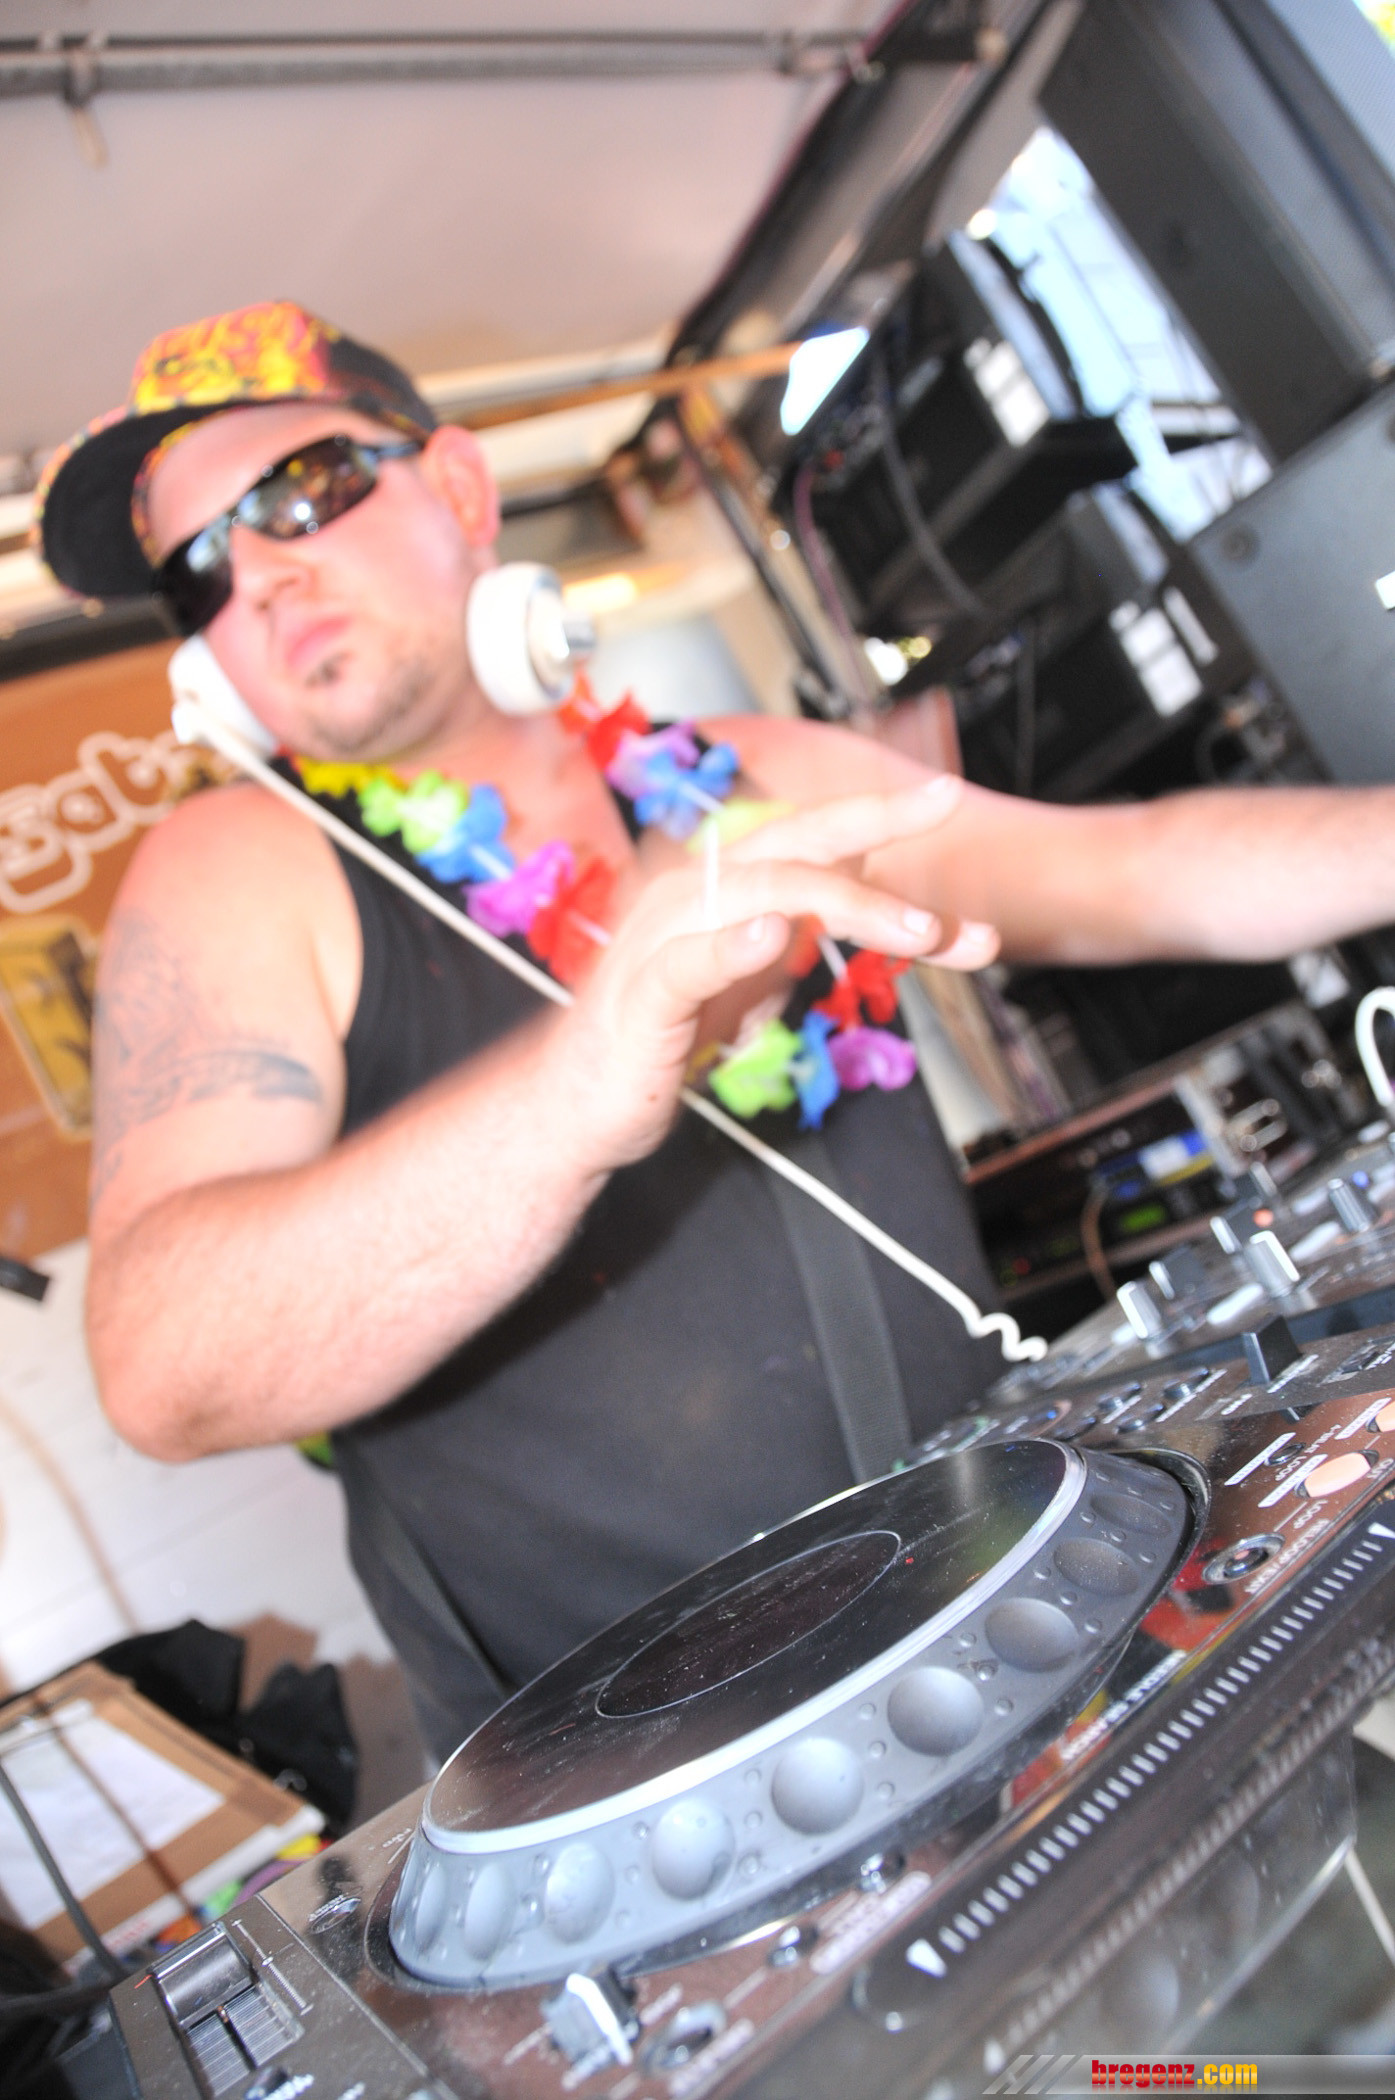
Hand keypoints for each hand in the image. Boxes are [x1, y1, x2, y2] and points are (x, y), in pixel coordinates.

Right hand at [545, 776, 996, 1171]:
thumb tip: (864, 905)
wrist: (575, 1105)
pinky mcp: (641, 998)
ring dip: (844, 900)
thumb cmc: (659, 1038)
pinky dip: (732, 945)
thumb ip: (797, 941)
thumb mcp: (750, 982)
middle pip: (792, 840)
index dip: (879, 813)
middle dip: (875, 818)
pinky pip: (687, 963)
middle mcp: (692, 894)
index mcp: (721, 887)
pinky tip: (773, 933)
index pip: (808, 836)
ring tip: (915, 927)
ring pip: (759, 893)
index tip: (947, 797)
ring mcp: (661, 939)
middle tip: (947, 801)